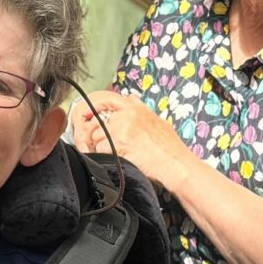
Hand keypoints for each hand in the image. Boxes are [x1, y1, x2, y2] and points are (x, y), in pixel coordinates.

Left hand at [73, 90, 191, 189]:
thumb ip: (141, 113)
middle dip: (94, 135)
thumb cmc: (170, 149)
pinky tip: (120, 159)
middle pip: (97, 122)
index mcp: (137, 108)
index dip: (92, 106)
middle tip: (97, 146)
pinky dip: (105, 157)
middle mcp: (129, 114)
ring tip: (118, 155)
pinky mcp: (119, 141)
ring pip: (97, 137)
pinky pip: (100, 149)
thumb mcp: (158, 122)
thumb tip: (131, 101)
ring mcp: (123, 126)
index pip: (107, 98)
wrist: (177, 165)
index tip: (85, 114)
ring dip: (101, 149)